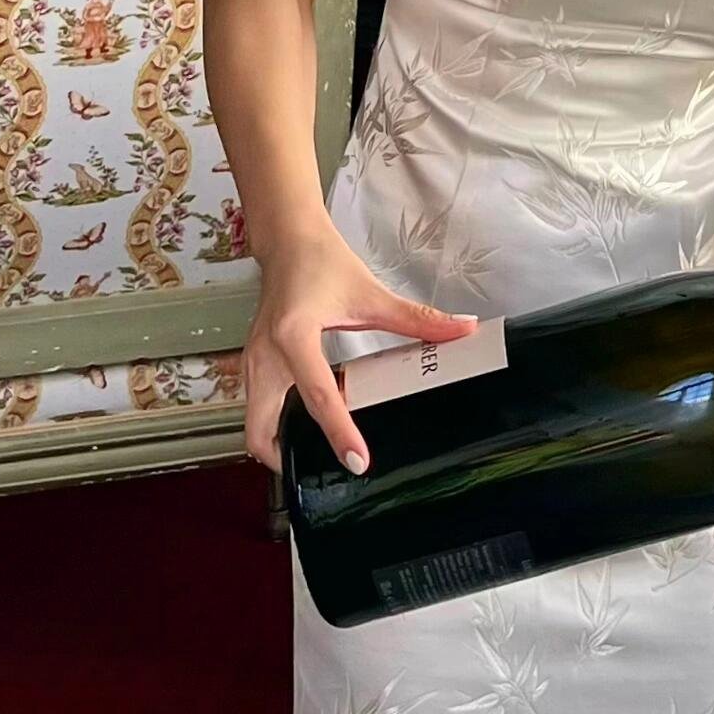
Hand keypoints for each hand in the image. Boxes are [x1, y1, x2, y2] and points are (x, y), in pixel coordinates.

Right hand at [242, 220, 477, 474]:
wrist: (287, 241)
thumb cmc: (321, 262)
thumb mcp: (370, 293)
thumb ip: (416, 318)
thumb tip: (461, 329)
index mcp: (293, 336)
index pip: (318, 397)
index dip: (338, 433)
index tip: (357, 461)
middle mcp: (264, 356)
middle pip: (261, 430)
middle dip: (288, 459)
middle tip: (327, 473)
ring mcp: (252, 362)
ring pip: (254, 424)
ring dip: (281, 443)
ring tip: (320, 453)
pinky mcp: (254, 365)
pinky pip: (257, 409)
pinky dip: (277, 424)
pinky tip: (309, 423)